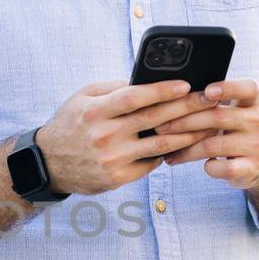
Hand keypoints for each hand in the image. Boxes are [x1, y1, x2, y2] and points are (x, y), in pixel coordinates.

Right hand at [37, 77, 219, 195]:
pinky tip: (185, 145)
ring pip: (160, 146)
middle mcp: (104, 136)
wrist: (48, 164)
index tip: (186, 84)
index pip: (134, 98)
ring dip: (188, 135)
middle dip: (186, 108)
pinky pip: (151, 164)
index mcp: (95, 112)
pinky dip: (168, 153)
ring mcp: (112, 160)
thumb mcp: (82, 98)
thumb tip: (148, 81)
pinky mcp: (117, 179)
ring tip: (208, 126)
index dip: (162, 90)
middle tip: (210, 100)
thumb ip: (113, 89)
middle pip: (154, 120)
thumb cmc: (70, 124)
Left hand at [155, 78, 258, 189]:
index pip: (248, 89)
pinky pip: (224, 168)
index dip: (229, 88)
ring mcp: (256, 145)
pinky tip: (202, 165)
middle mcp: (257, 120)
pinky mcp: (251, 167)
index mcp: (251, 101)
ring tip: (168, 152)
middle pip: (217, 117)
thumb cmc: (230, 130)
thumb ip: (208, 103)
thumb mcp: (228, 111)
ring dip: (187, 149)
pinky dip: (210, 168)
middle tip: (160, 127)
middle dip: (184, 122)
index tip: (207, 90)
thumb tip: (167, 98)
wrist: (255, 160)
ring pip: (214, 145)